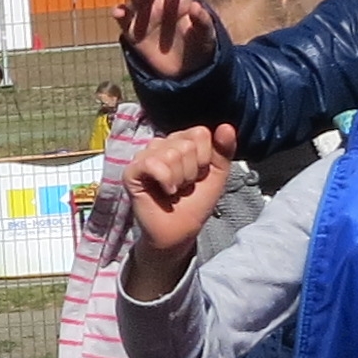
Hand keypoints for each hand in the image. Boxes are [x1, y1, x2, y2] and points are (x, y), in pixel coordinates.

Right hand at [115, 0, 223, 84]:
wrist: (185, 71)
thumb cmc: (198, 47)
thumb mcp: (205, 36)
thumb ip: (202, 22)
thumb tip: (196, 7)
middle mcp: (160, 1)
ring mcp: (145, 15)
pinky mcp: (133, 31)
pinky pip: (124, 18)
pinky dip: (119, 12)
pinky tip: (119, 12)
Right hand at [123, 127, 237, 258]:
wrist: (180, 231)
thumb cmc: (195, 202)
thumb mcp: (217, 174)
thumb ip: (224, 149)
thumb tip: (226, 126)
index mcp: (181, 141)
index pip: (200, 133)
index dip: (205, 157)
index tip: (200, 175)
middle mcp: (161, 144)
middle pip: (186, 144)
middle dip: (192, 171)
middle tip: (185, 186)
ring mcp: (144, 156)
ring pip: (171, 154)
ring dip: (179, 179)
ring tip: (174, 190)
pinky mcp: (132, 171)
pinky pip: (152, 163)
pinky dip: (165, 180)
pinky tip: (165, 191)